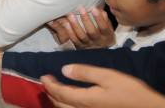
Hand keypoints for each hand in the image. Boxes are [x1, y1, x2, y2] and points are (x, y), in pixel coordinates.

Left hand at [41, 64, 164, 107]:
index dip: (49, 85)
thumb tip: (64, 70)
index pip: (60, 94)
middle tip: (47, 82)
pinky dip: (68, 106)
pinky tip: (71, 100)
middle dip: (51, 94)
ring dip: (58, 101)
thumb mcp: (108, 77)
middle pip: (60, 105)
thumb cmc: (129, 92)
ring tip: (55, 90)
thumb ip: (85, 73)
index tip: (43, 76)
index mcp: (85, 100)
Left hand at [48, 7, 114, 48]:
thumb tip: (100, 10)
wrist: (100, 50)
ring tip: (70, 15)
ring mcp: (88, 44)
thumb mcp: (108, 28)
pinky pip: (74, 40)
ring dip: (75, 25)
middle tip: (81, 8)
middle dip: (86, 19)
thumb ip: (104, 19)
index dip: (99, 18)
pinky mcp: (80, 47)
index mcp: (107, 36)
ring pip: (81, 36)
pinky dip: (70, 32)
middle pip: (92, 32)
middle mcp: (98, 41)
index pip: (104, 27)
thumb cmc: (103, 34)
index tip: (94, 8)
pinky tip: (66, 23)